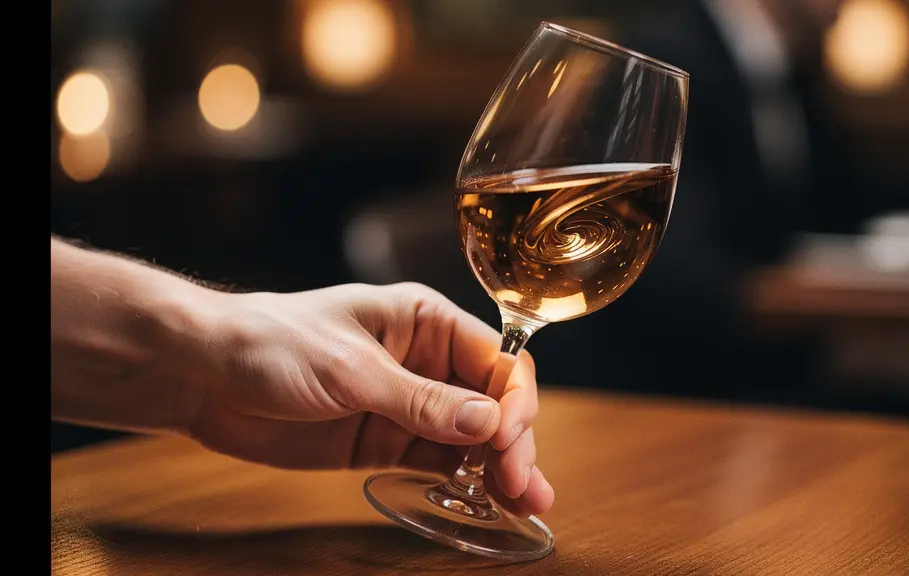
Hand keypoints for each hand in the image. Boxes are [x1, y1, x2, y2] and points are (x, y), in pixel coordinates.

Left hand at [189, 282, 553, 516]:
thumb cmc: (273, 344)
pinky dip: (468, 480)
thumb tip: (489, 423)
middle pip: (493, 403)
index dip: (513, 400)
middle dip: (513, 442)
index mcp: (425, 322)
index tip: (509, 440)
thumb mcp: (351, 369)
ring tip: (528, 503)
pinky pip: (440, 461)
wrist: (205, 376)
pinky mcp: (386, 442)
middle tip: (522, 485)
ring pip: (474, 437)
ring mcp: (408, 405)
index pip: (496, 360)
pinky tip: (492, 501)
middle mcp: (426, 362)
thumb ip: (421, 401)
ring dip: (502, 467)